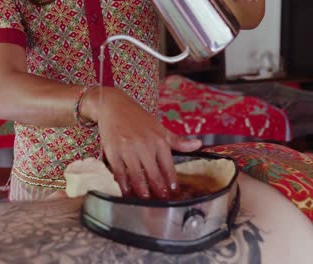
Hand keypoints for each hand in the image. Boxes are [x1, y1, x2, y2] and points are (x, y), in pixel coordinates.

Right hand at [83, 87, 201, 198]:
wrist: (114, 106)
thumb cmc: (139, 119)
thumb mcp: (160, 128)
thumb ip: (178, 141)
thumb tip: (198, 145)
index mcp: (159, 140)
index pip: (168, 166)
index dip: (171, 182)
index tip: (174, 193)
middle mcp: (145, 145)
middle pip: (153, 174)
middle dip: (158, 190)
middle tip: (162, 202)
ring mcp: (128, 149)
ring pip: (136, 175)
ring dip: (142, 191)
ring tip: (146, 201)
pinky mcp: (113, 152)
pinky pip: (119, 172)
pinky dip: (123, 184)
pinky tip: (127, 192)